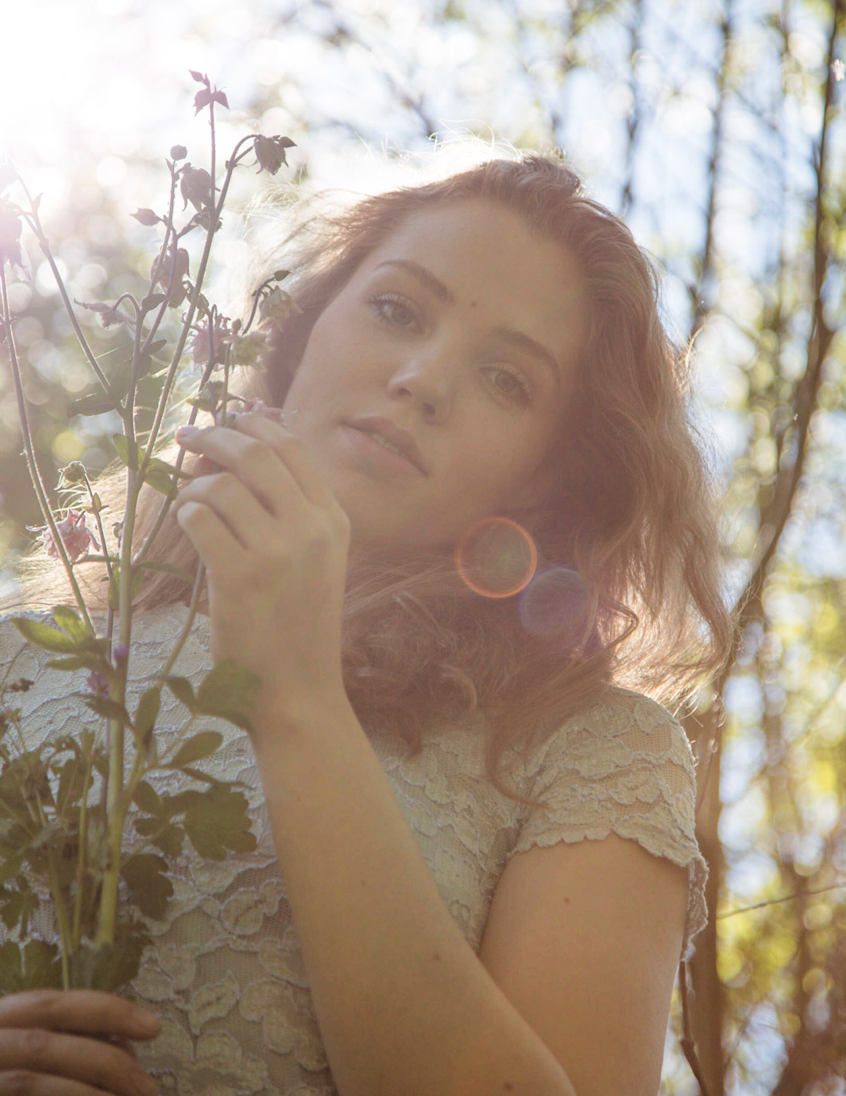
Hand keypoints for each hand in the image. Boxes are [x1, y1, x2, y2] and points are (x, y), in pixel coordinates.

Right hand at [0, 989, 159, 1094]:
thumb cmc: (11, 1065)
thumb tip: (123, 1049)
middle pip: (46, 1045)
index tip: (153, 1026)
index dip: (105, 1011)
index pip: (52, 1005)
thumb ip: (60, 1040)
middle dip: (103, 1063)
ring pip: (34, 1083)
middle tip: (148, 1088)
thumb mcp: (26, 1043)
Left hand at [172, 413, 352, 733]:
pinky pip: (200, 519)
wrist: (300, 693)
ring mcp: (280, 552)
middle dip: (216, 436)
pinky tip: (191, 529)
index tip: (226, 418)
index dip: (252, 423)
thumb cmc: (299, 628)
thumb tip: (238, 453)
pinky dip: (187, 516)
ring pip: (222, 485)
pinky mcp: (242, 578)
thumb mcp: (318, 562)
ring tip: (191, 506)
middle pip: (256, 453)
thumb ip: (292, 512)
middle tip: (188, 437)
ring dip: (195, 487)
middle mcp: (313, 528)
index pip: (292, 447)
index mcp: (335, 520)